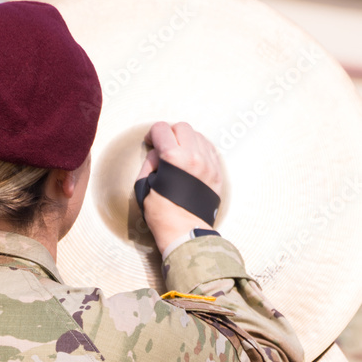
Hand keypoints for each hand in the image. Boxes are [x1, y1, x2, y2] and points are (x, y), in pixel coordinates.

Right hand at [137, 121, 222, 255]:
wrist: (185, 233)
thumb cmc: (162, 215)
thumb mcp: (145, 187)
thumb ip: (149, 163)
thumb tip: (157, 152)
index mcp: (174, 159)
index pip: (161, 129)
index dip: (152, 134)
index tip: (150, 142)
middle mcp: (195, 157)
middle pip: (182, 127)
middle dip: (170, 133)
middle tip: (164, 145)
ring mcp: (209, 164)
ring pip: (198, 136)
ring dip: (185, 140)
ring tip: (178, 153)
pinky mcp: (217, 172)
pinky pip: (209, 149)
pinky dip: (198, 149)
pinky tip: (191, 159)